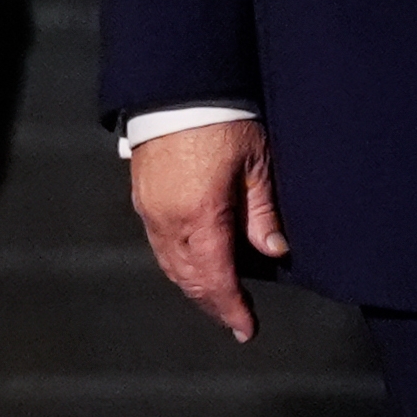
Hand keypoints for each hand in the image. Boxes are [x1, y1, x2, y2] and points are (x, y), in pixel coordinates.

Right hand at [128, 118, 288, 343]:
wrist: (178, 87)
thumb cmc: (222, 120)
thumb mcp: (256, 162)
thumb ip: (263, 212)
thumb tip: (274, 252)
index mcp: (200, 217)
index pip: (216, 279)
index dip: (231, 309)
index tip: (246, 329)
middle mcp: (168, 222)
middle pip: (189, 279)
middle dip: (212, 303)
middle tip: (234, 318)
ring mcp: (150, 211)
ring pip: (169, 266)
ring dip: (193, 286)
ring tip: (216, 297)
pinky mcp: (141, 198)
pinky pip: (158, 245)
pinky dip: (177, 263)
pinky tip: (193, 263)